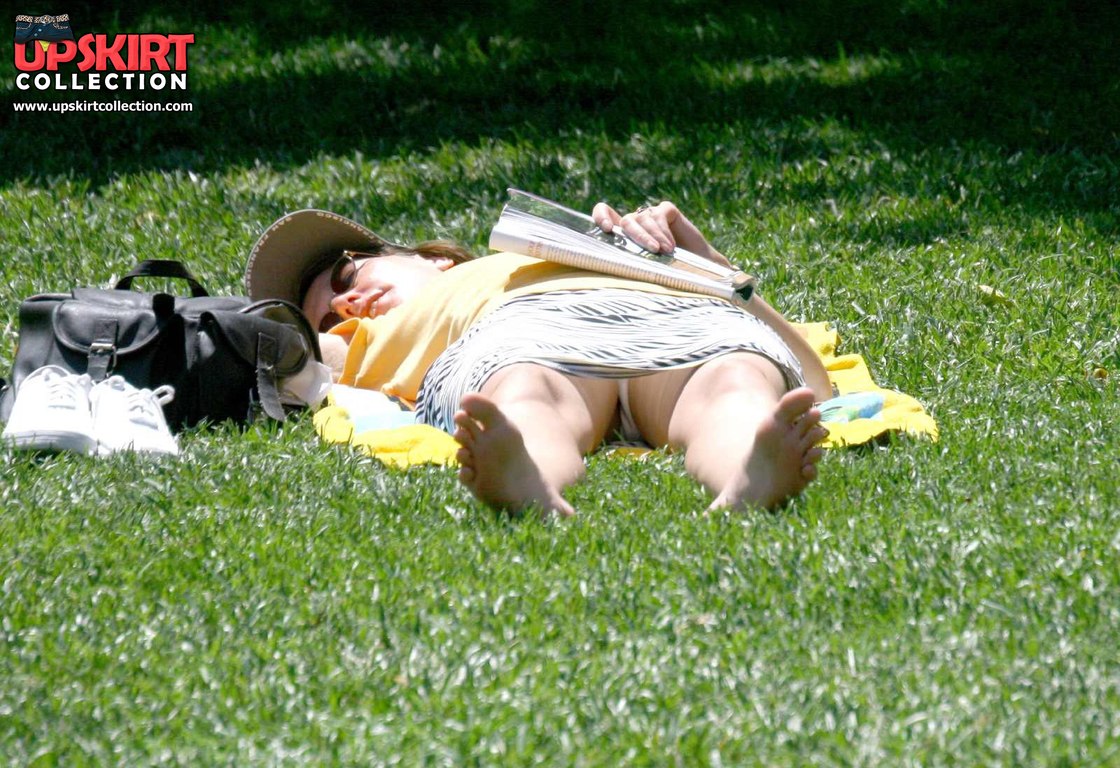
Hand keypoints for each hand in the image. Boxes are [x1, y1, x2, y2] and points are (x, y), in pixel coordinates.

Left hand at [591, 200, 732, 267]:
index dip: (601, 216)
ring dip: (654, 237)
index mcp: (622, 235)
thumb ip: (626, 260)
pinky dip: (664, 231)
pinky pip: (660, 215)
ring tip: (665, 253)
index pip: (603, 212)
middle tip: (652, 251)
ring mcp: (650, 214)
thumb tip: (608, 265)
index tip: (606, 228)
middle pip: (626, 221)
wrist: (698, 271)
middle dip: (638, 236)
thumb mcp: (642, 268)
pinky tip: (671, 246)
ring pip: (643, 219)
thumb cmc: (666, 274)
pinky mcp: (666, 210)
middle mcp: (635, 222)